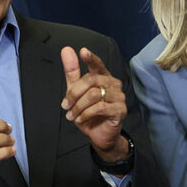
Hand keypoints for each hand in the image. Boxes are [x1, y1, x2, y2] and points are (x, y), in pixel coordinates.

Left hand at [60, 47, 128, 161]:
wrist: (99, 136)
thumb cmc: (88, 114)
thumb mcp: (76, 93)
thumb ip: (72, 73)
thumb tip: (66, 50)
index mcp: (103, 77)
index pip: (98, 65)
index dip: (91, 58)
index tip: (83, 51)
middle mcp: (113, 84)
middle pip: (91, 80)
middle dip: (74, 93)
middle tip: (65, 106)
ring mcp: (119, 97)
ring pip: (94, 94)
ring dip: (78, 106)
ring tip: (72, 115)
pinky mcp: (120, 110)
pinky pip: (100, 107)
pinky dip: (86, 114)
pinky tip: (81, 119)